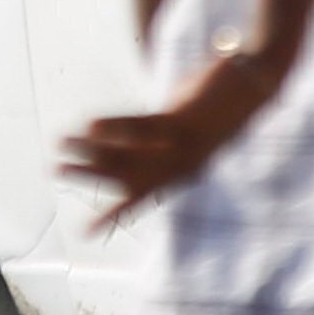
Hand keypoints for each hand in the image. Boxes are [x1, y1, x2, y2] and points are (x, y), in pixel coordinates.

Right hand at [61, 43, 288, 227]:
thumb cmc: (224, 100)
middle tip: (54, 171)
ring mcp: (183, 145)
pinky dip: (114, 126)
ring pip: (128, 154)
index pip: (141, 197)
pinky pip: (141, 126)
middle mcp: (181, 165)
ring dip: (90, 150)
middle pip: (125, 177)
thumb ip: (164, 133)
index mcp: (184, 170)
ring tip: (60, 143)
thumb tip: (142, 133)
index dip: (112, 215)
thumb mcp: (191, 123)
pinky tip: (88, 122)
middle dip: (88, 174)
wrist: (258, 81)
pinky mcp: (183, 119)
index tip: (84, 233)